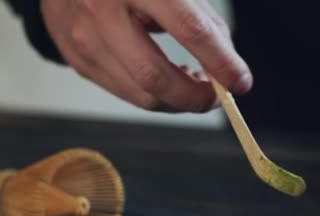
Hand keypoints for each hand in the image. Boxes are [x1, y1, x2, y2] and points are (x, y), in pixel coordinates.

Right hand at [41, 0, 251, 112]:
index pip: (189, 30)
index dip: (220, 61)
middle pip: (156, 76)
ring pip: (141, 95)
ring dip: (178, 100)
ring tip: (194, 85)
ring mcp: (84, 39)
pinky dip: (156, 95)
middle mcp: (102, 10)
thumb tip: (228, 64)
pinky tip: (167, 79)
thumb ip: (203, 20)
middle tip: (217, 96)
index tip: (241, 81)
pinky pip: (126, 93)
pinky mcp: (78, 61)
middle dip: (195, 97)